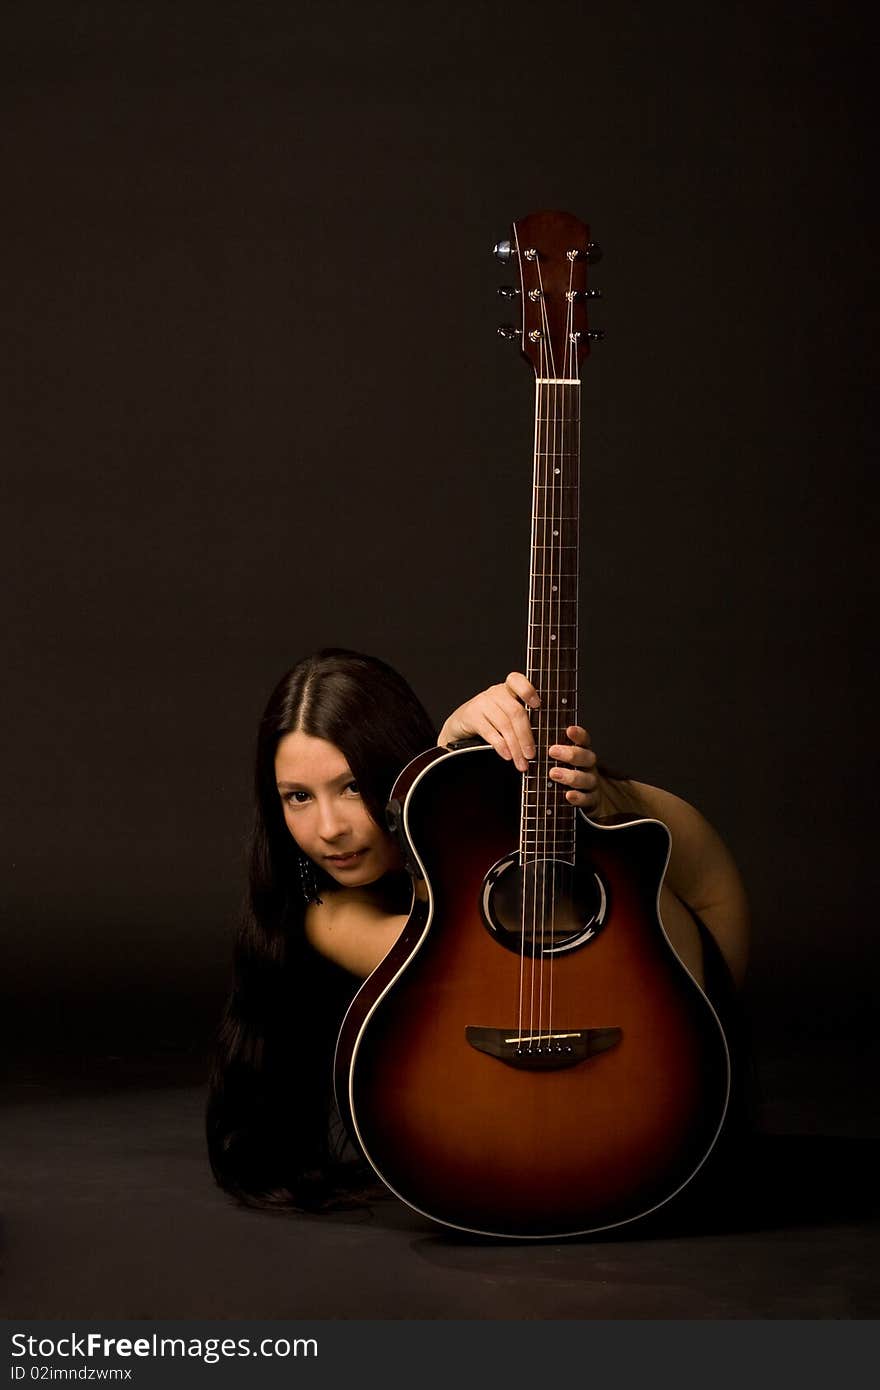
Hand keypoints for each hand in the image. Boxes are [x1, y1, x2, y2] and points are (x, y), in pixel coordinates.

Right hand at [438, 672, 600, 810]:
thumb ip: (525, 719)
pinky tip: (507, 756)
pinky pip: (489, 732)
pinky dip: (501, 746)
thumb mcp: (508, 714)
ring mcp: (482, 703)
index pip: (516, 680)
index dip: (528, 690)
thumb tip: (553, 738)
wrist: (460, 725)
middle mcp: (495, 692)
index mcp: (509, 689)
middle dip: (526, 735)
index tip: (538, 705)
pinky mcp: (471, 716)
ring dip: (515, 746)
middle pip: (515, 711)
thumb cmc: (493, 721)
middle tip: (532, 755)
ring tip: (522, 762)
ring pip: (504, 724)